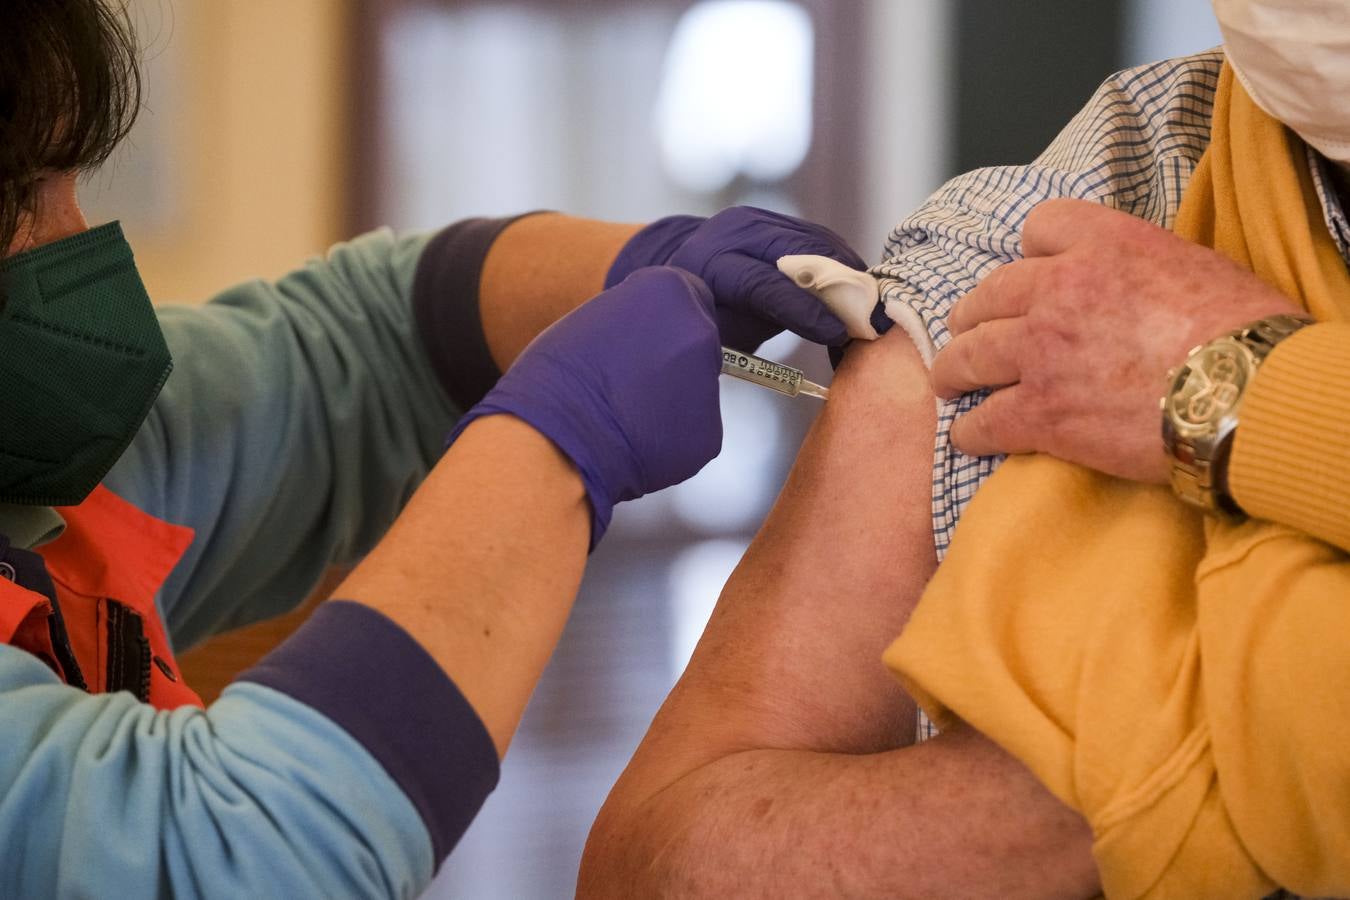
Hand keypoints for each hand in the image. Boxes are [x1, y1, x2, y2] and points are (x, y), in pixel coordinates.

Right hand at [447, 267, 721, 546]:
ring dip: (672, 399)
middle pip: (698, 341)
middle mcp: (700, 330)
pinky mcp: (709, 434)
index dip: (664, 323)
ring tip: (627, 412)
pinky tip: (638, 438)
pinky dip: (672, 437)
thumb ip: (633, 318)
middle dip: (672, 359)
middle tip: (631, 380)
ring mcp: (709, 384)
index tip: (645, 340)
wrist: (555, 443)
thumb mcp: (591, 320)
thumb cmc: (555, 383)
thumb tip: (645, 333)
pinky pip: (694, 431)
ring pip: (697, 389)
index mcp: (670, 289)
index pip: (690, 296)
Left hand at [607, 206, 865, 350]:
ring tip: (874, 310)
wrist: (676, 270)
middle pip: (802, 254)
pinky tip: (859, 292)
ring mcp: (758, 220)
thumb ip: (748, 339)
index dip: (806, 310)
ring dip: (850, 275)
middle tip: (875, 321)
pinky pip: (820, 239)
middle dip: (842, 287)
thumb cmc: (696, 318)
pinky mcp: (777, 220)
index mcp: (710, 266)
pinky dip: (843, 265)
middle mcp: (734, 234)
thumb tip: (797, 365)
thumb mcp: (714, 336)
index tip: (838, 333)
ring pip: (818, 242)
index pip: (765, 285)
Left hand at [931, 198, 1299, 482]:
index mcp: (1102, 244)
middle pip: (988, 296)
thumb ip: (1144, 266)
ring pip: (968, 356)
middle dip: (974, 316)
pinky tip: (970, 437)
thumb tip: (1136, 287)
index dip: (1033, 253)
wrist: (1248, 392)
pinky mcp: (1039, 411)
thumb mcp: (1195, 265)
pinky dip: (971, 431)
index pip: (1040, 227)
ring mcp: (1041, 351)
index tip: (1031, 273)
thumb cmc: (1244, 332)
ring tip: (952, 384)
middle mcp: (1059, 289)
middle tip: (971, 333)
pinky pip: (984, 421)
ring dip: (955, 371)